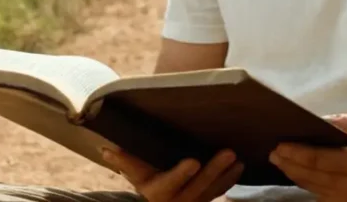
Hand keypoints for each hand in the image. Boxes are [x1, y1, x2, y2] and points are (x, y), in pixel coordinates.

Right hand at [101, 146, 244, 201]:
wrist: (157, 200)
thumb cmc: (144, 181)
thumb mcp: (134, 173)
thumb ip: (123, 160)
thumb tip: (106, 149)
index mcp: (157, 191)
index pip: (168, 184)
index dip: (180, 174)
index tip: (193, 161)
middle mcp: (176, 201)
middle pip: (197, 186)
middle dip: (213, 170)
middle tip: (228, 153)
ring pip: (211, 190)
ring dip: (225, 175)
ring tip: (238, 159)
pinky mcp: (204, 201)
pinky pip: (218, 193)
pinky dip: (229, 181)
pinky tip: (240, 167)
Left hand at [269, 114, 346, 200]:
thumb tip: (318, 121)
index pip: (323, 161)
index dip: (299, 153)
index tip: (281, 145)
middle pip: (311, 175)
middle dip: (289, 163)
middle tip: (272, 150)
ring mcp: (345, 201)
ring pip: (310, 186)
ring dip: (291, 172)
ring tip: (277, 158)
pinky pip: (315, 193)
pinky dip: (301, 181)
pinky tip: (292, 168)